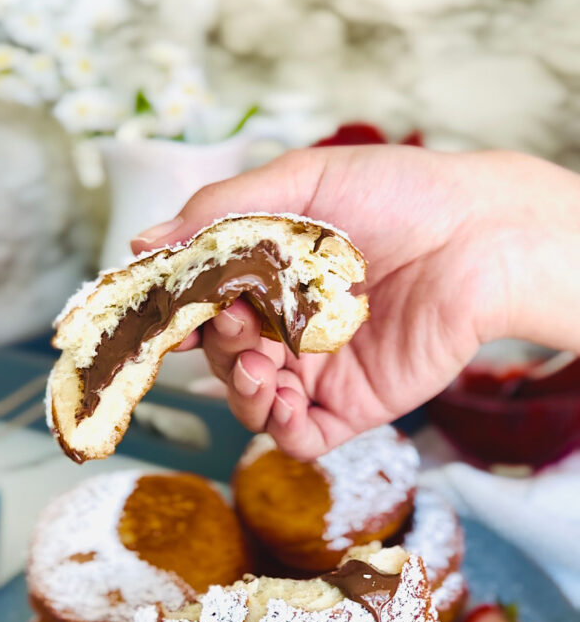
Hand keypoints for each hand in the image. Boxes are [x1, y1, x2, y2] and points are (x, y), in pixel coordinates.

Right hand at [132, 146, 579, 458]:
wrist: (478, 236)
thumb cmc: (399, 195)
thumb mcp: (300, 182)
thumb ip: (220, 213)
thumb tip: (143, 242)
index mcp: (270, 277)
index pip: (206, 307)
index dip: (183, 313)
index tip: (171, 310)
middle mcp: (288, 327)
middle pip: (221, 357)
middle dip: (215, 348)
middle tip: (238, 325)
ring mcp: (317, 371)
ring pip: (251, 403)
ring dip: (237, 392)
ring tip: (256, 365)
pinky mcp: (351, 407)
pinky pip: (298, 438)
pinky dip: (278, 430)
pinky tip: (281, 402)